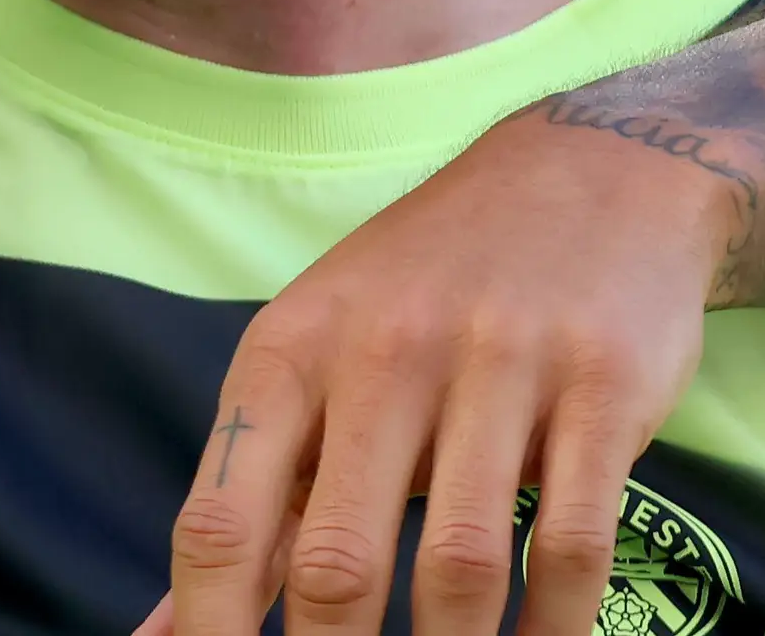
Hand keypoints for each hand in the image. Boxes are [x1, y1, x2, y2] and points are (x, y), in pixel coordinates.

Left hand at [149, 107, 739, 635]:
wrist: (587, 174)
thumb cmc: (421, 288)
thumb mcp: (312, 361)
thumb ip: (250, 498)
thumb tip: (163, 631)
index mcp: (288, 352)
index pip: (221, 517)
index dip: (209, 629)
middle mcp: (382, 352)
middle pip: (336, 560)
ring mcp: (497, 364)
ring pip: (460, 563)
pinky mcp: (601, 385)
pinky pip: (573, 541)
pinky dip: (554, 627)